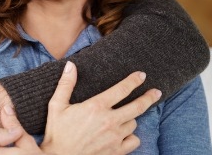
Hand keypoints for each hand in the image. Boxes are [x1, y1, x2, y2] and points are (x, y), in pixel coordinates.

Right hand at [41, 62, 161, 154]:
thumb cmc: (57, 133)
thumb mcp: (56, 106)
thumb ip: (66, 84)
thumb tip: (71, 65)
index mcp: (96, 107)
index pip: (122, 90)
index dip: (134, 81)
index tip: (142, 75)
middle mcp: (109, 121)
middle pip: (137, 107)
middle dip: (148, 97)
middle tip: (155, 92)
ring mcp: (115, 138)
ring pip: (133, 123)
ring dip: (130, 118)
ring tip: (124, 116)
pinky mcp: (116, 152)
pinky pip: (134, 141)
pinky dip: (131, 136)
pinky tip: (124, 134)